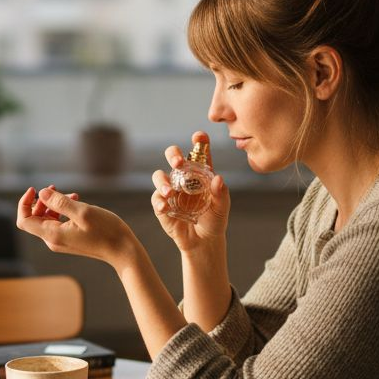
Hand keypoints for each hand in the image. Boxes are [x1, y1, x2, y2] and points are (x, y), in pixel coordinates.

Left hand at [17, 186, 137, 268]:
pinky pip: (58, 223)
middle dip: (42, 201)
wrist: (122, 251)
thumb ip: (60, 202)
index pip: (24, 220)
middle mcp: (53, 240)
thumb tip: (41, 193)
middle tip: (55, 188)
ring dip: (54, 204)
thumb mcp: (82, 212)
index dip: (24, 203)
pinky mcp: (69, 240)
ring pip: (47, 219)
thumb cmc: (106, 231)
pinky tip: (76, 201)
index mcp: (52, 235)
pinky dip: (62, 211)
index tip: (35, 189)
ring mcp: (61, 241)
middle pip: (34, 219)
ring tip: (72, 194)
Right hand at [151, 131, 229, 254]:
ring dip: (163, 182)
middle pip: (172, 156)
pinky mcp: (162, 206)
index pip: (198, 151)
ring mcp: (170, 190)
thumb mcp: (222, 207)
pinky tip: (166, 207)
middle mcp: (183, 177)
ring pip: (159, 176)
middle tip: (178, 162)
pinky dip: (159, 202)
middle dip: (173, 154)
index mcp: (200, 172)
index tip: (199, 136)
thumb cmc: (214, 220)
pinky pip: (156, 199)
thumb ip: (221, 194)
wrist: (204, 242)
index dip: (198, 140)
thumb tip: (218, 179)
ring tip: (170, 193)